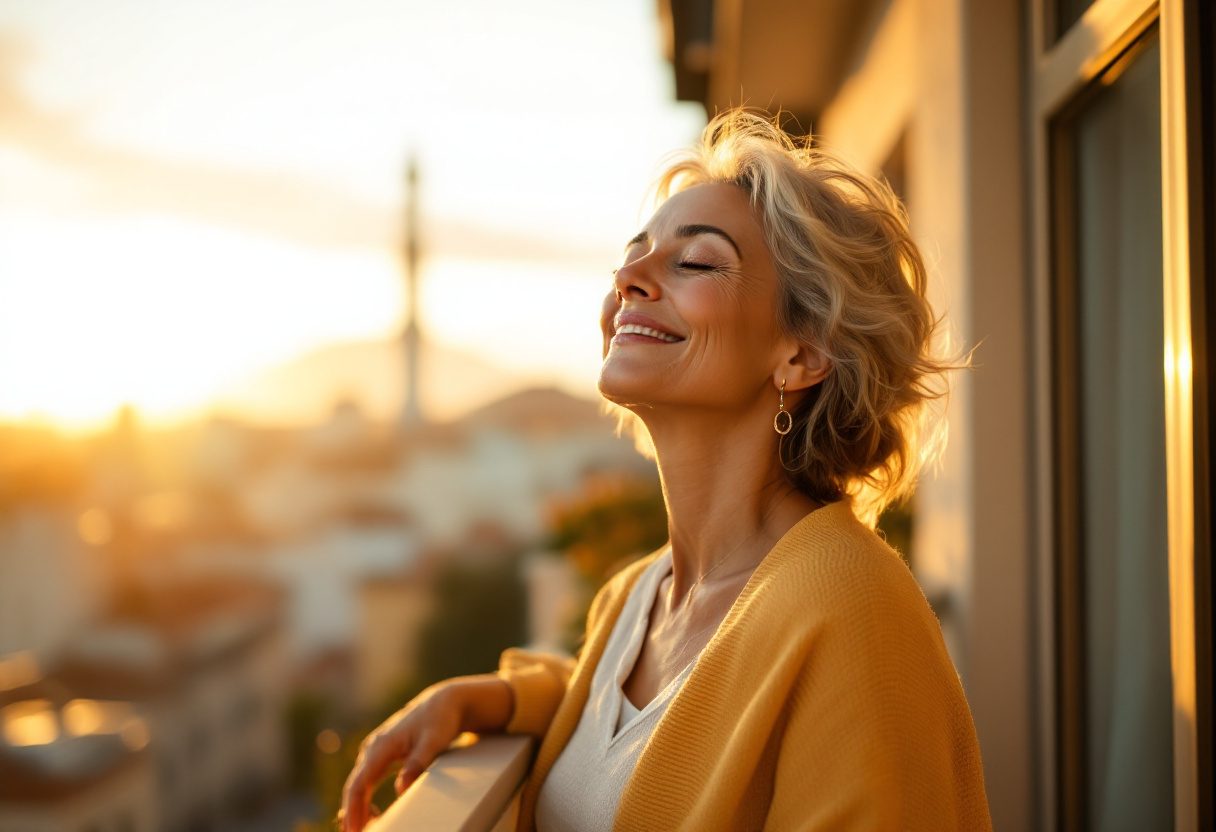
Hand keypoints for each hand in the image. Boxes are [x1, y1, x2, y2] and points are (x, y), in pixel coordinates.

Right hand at [338, 676, 512, 831]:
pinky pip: (368, 782)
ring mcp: (376, 752)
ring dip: (358, 808)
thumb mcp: (434, 740)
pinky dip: (366, 800)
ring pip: (359, 785)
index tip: (355, 830)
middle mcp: (373, 749)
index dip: (354, 809)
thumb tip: (401, 789)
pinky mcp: (383, 757)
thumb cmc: (440, 719)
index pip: (359, 783)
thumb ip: (418, 763)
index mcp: (381, 746)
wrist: (444, 702)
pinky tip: (374, 815)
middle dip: (352, 813)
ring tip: (363, 830)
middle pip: (355, 787)